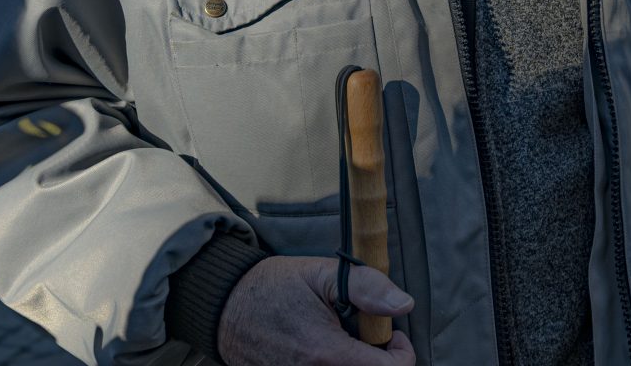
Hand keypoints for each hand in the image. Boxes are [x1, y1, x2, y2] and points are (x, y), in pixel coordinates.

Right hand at [217, 256, 414, 365]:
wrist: (225, 306)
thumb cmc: (274, 287)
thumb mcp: (323, 274)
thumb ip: (367, 287)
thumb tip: (404, 305)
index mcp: (326, 353)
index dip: (401, 354)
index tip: (392, 334)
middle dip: (378, 360)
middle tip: (369, 336)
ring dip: (356, 363)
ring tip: (344, 340)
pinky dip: (335, 365)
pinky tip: (326, 350)